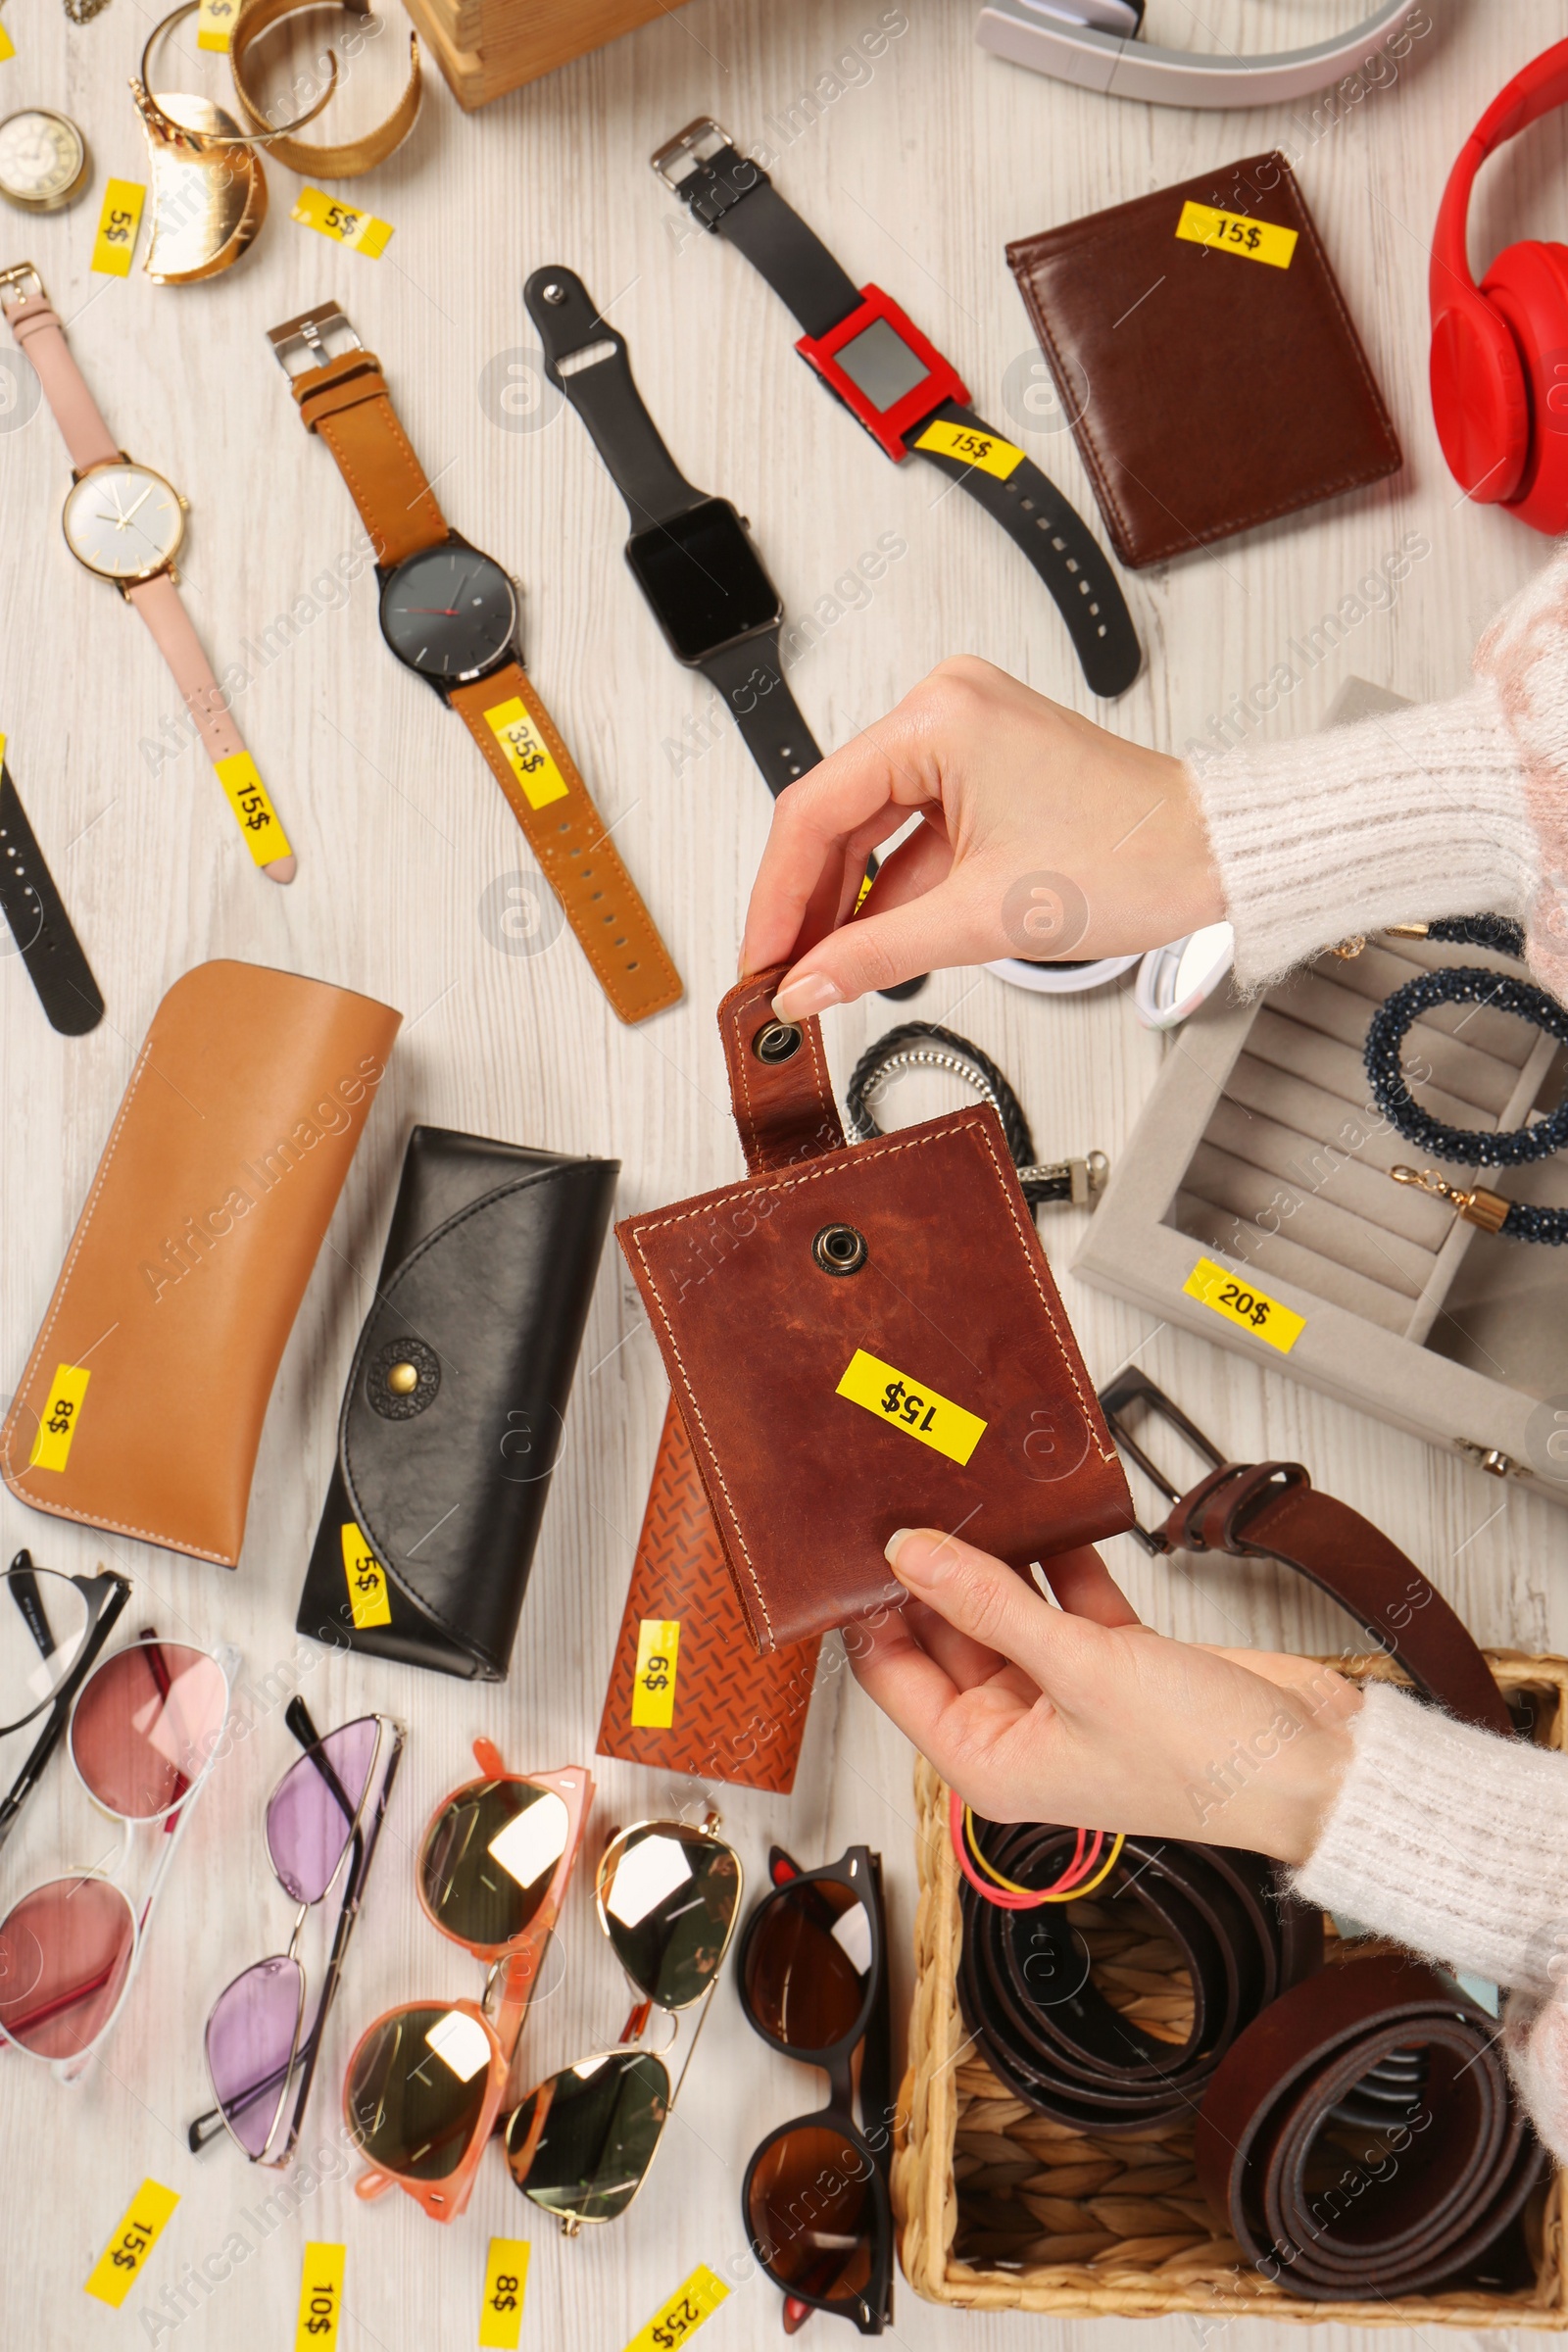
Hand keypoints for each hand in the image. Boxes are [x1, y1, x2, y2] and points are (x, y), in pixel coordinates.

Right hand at [740, 657, 1223, 1018]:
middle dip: (808, 905)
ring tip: (819, 973)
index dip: (776, 896)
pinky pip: (913, 834)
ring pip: (871, 831)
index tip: (758, 959)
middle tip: (782, 977)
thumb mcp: (982, 918)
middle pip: (836, 818)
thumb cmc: (1134, 857)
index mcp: (939, 717)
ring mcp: (965, 738)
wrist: (1215, 857)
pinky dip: (893, 892)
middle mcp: (946, 709)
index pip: (815, 809)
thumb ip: (876, 954)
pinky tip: (867, 945)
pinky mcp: (984, 770)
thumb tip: (807, 986)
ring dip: (848, 905)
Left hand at [847, 1527, 1361, 1863]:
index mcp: (991, 1764)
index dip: (874, 1615)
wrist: (1313, 1765)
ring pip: (1008, 1614)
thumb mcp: (1080, 1669)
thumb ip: (992, 1605)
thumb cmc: (1206, 1763)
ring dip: (997, 1562)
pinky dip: (1059, 1563)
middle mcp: (1024, 1734)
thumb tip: (913, 1556)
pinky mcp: (1118, 1662)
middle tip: (915, 1504)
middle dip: (934, 1576)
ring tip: (973, 1497)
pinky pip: (1066, 1602)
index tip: (858, 1551)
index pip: (896, 1682)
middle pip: (949, 1640)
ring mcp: (1071, 1695)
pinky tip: (1047, 1517)